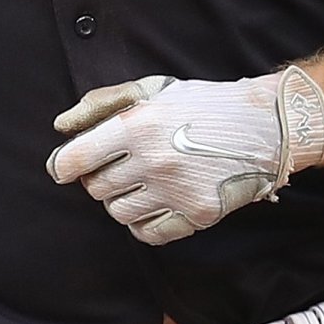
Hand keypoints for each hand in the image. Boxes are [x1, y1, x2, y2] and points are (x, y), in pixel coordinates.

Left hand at [47, 67, 323, 245]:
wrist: (263, 126)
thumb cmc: (201, 105)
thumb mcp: (150, 90)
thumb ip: (101, 104)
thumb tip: (60, 127)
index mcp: (137, 126)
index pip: (74, 161)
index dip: (63, 166)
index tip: (66, 167)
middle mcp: (154, 161)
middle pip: (96, 188)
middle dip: (100, 177)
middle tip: (121, 165)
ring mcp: (176, 192)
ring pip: (117, 212)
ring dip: (122, 199)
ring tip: (143, 181)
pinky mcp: (197, 215)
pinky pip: (147, 233)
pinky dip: (143, 222)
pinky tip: (156, 202)